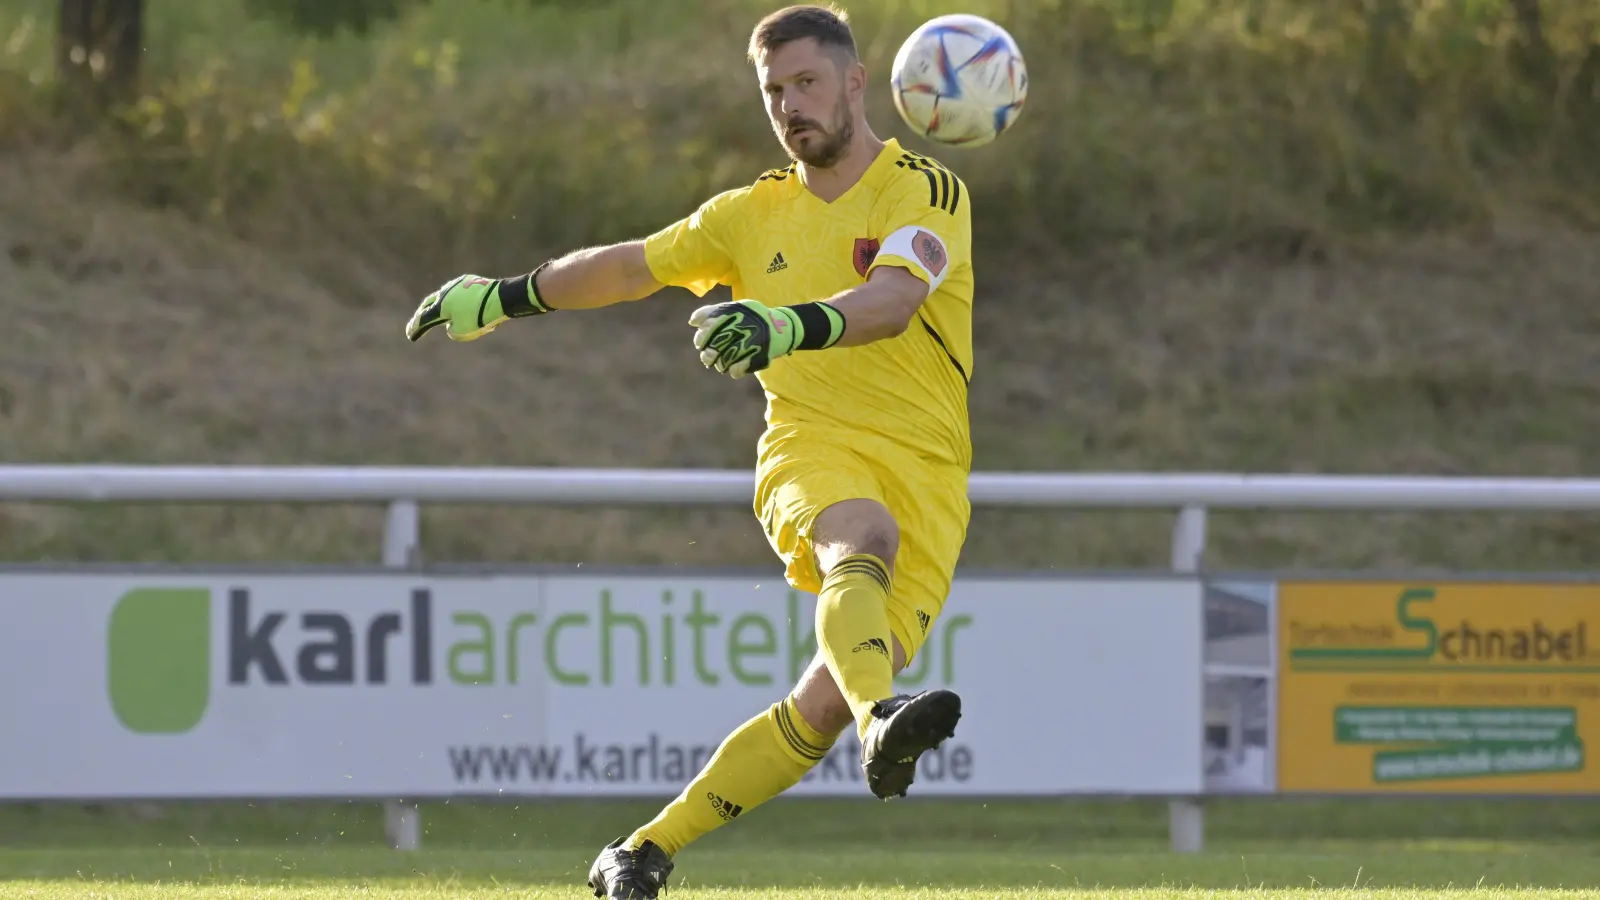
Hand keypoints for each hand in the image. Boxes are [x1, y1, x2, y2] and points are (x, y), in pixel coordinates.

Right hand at [406, 272, 549, 342]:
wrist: (501, 298)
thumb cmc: (482, 317)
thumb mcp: (464, 332)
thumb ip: (453, 331)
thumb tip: (452, 325)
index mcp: (441, 306)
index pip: (424, 319)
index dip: (416, 328)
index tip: (410, 335)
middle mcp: (445, 293)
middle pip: (429, 303)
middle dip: (423, 313)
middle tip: (418, 320)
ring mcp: (457, 285)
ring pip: (444, 296)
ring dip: (440, 304)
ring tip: (438, 311)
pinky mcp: (469, 281)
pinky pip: (459, 292)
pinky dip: (456, 300)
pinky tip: (460, 304)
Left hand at [689, 299, 800, 377]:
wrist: (781, 328)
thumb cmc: (752, 317)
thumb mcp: (735, 307)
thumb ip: (713, 312)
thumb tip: (691, 321)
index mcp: (731, 315)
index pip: (707, 329)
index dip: (701, 338)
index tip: (701, 342)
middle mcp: (738, 328)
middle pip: (713, 348)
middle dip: (708, 354)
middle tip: (709, 356)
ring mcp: (747, 344)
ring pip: (723, 362)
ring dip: (720, 364)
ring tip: (723, 363)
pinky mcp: (755, 357)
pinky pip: (736, 370)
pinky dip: (734, 371)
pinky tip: (735, 367)